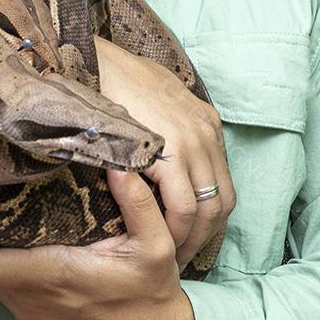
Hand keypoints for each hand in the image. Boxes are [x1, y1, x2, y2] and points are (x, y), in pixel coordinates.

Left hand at [0, 162, 197, 319]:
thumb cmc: (152, 292)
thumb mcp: (157, 244)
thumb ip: (137, 202)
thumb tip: (118, 163)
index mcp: (56, 275)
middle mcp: (35, 298)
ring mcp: (32, 312)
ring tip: (7, 212)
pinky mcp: (35, 318)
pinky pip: (5, 288)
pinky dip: (6, 264)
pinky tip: (24, 240)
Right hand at [93, 35, 234, 269]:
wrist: (96, 59)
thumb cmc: (114, 79)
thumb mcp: (151, 102)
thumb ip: (161, 130)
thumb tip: (153, 157)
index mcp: (205, 124)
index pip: (220, 183)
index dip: (207, 217)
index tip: (187, 239)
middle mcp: (207, 133)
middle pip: (222, 201)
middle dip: (203, 236)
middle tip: (179, 259)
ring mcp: (195, 140)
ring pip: (207, 208)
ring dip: (190, 239)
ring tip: (168, 258)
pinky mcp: (174, 150)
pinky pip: (183, 204)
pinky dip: (174, 228)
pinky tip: (157, 241)